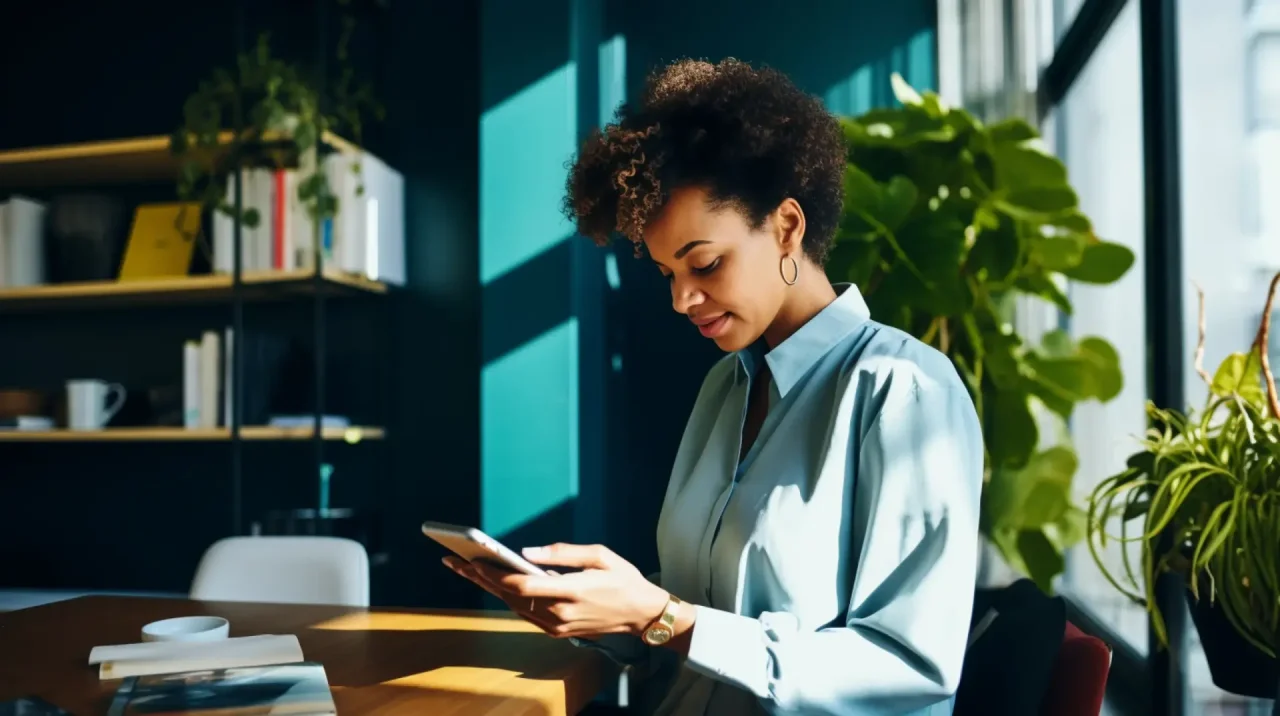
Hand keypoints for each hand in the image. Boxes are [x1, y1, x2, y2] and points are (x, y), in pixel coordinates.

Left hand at [449, 544, 669, 639]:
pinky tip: (492, 584)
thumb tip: (527, 551)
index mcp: (572, 591)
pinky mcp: (558, 631)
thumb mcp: (600, 554)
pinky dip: (507, 598)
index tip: (474, 560)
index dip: (496, 574)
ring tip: (467, 570)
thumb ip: (562, 553)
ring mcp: (558, 626)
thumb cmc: (623, 578)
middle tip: (456, 562)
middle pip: (511, 596)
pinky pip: (525, 614)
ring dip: (489, 588)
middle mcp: (561, 613)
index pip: (524, 584)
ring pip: (514, 606)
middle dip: (481, 578)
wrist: (642, 613)